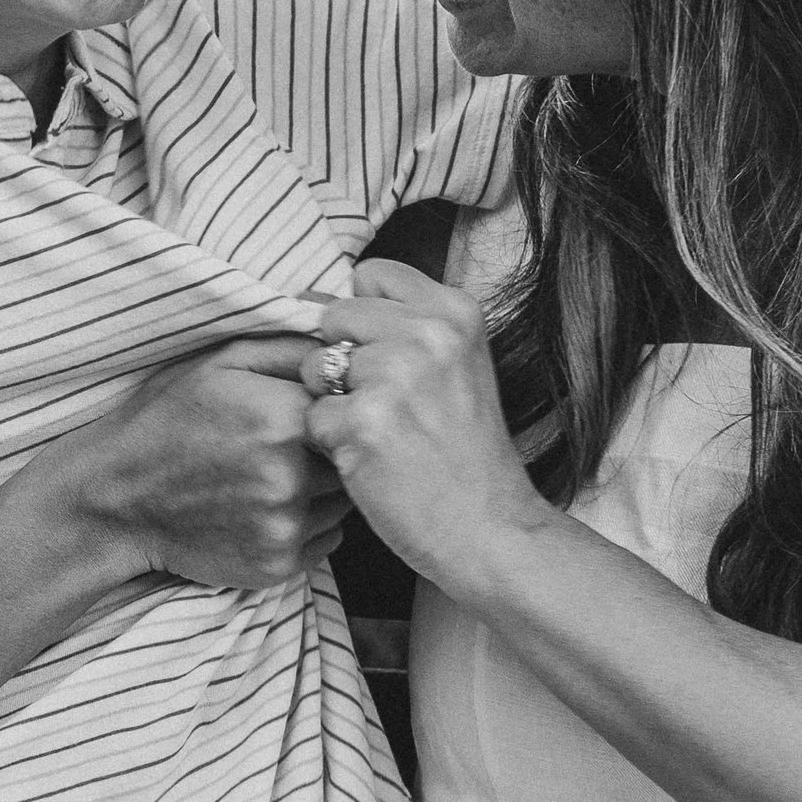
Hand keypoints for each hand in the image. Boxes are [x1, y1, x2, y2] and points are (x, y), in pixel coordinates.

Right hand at [73, 338, 351, 594]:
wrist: (116, 500)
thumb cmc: (168, 419)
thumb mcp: (222, 361)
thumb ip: (293, 348)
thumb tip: (349, 345)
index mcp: (286, 417)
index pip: (354, 407)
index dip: (337, 406)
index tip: (312, 407)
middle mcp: (292, 476)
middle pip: (354, 458)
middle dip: (333, 448)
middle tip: (291, 443)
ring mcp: (286, 526)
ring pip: (345, 501)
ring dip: (325, 488)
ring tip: (274, 474)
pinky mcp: (279, 566)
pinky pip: (329, 539)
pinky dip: (310, 524)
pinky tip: (268, 507)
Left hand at [297, 262, 550, 587]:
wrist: (490, 527)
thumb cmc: (464, 451)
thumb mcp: (458, 365)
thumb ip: (407, 325)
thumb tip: (320, 298)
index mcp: (455, 311)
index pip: (371, 273)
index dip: (364, 318)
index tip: (387, 357)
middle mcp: (428, 334)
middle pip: (334, 316)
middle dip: (342, 360)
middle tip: (385, 406)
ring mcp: (396, 377)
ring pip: (315, 367)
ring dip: (332, 403)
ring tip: (380, 434)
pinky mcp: (364, 423)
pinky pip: (311, 417)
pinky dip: (330, 445)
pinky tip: (372, 462)